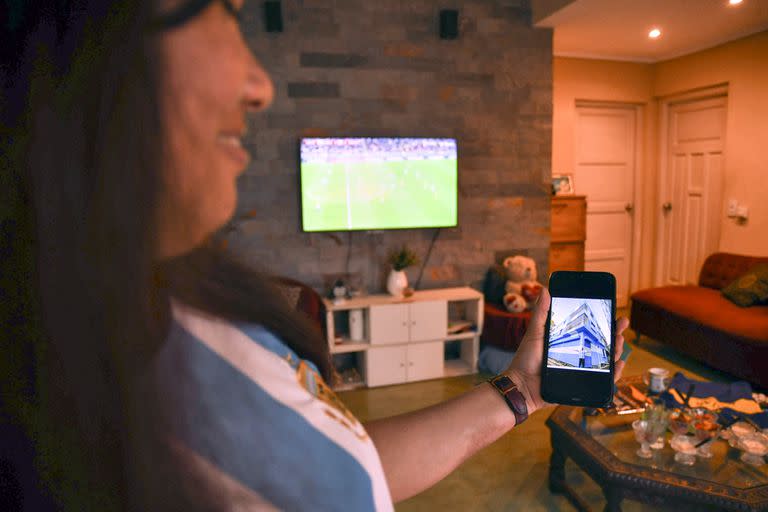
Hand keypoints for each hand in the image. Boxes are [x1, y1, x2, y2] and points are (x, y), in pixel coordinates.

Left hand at [503, 288, 629, 414]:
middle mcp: (576, 354)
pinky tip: (619, 365)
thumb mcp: (534, 333)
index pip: (589, 329)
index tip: (612, 311)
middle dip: (615, 333)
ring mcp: (581, 369)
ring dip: (616, 350)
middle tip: (621, 323)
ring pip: (605, 359)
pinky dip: (614, 373)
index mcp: (567, 340)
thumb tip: (545, 289)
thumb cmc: (526, 359)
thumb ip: (541, 313)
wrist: (522, 386)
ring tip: (619, 341)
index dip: (602, 321)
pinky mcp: (582, 384)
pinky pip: (602, 380)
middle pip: (601, 342)